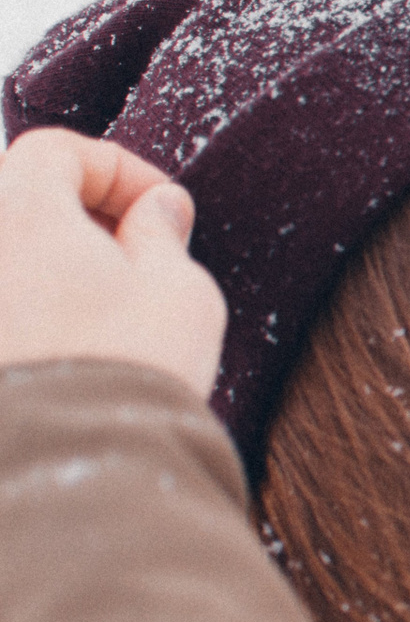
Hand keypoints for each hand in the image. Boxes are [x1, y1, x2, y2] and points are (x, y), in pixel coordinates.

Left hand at [0, 129, 225, 398]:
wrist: (72, 471)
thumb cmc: (132, 370)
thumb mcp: (180, 289)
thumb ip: (162, 235)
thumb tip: (156, 210)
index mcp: (15, 209)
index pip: (57, 151)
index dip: (119, 169)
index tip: (164, 210)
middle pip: (14, 200)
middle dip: (77, 216)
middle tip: (135, 254)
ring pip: (6, 261)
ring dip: (46, 268)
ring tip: (104, 309)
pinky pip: (3, 310)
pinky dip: (25, 312)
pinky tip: (67, 350)